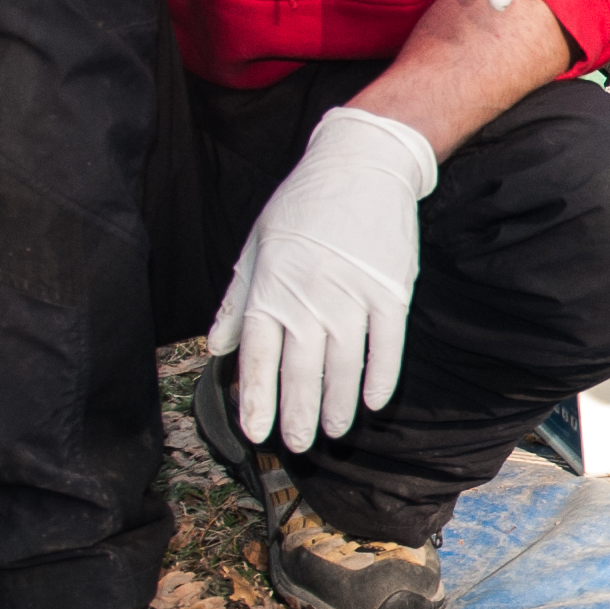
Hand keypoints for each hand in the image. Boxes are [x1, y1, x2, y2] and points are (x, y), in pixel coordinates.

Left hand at [209, 104, 439, 451]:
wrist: (362, 165)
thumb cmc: (304, 204)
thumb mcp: (258, 243)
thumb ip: (239, 298)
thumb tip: (219, 345)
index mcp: (272, 287)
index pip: (259, 356)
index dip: (257, 398)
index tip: (255, 431)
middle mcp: (310, 297)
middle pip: (301, 370)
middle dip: (298, 413)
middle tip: (298, 444)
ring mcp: (353, 297)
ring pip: (344, 366)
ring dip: (338, 404)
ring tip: (334, 431)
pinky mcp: (390, 292)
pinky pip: (386, 347)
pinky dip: (380, 378)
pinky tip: (373, 402)